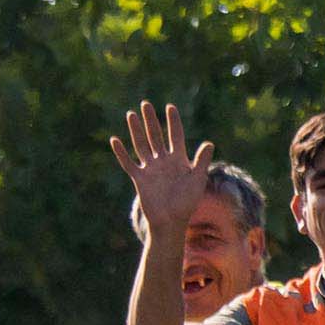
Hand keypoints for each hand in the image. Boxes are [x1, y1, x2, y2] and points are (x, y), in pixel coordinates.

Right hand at [109, 101, 213, 240]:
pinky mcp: (140, 178)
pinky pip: (128, 163)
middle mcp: (163, 162)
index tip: (170, 107)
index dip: (173, 122)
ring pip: (141, 145)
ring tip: (130, 114)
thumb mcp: (197, 180)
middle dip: (151, 120)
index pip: (175, 136)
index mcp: (179, 160)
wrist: (172, 221)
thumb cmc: (187, 202)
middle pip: (155, 136)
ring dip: (136, 130)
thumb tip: (209, 143)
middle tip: (145, 104)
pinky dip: (121, 153)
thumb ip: (201, 161)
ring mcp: (150, 169)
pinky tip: (115, 140)